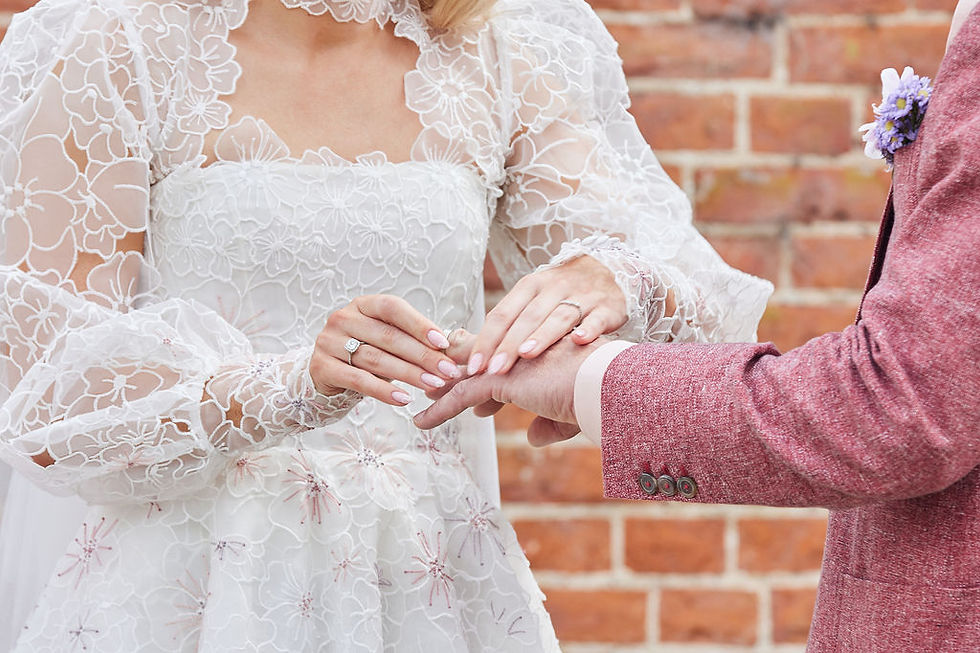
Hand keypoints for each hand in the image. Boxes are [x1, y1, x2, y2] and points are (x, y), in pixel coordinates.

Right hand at [310, 295, 467, 405]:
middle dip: (422, 355)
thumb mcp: (386, 340)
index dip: (418, 323)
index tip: (443, 342)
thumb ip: (411, 339)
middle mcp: (343, 318)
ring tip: (433, 385)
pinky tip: (404, 400)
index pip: (392, 307)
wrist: (326, 375)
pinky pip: (359, 380)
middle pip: (388, 337)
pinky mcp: (322, 367)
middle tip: (447, 371)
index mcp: (362, 304)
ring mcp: (329, 342)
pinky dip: (384, 391)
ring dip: (409, 374)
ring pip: (376, 359)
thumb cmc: (366, 354)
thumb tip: (450, 348)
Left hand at [415, 336, 604, 445]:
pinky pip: (460, 396)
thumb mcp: (570, 412)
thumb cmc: (599, 396)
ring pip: (466, 375)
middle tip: (435, 378)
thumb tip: (531, 438)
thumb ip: (550, 423)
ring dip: (442, 389)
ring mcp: (507, 362)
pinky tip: (421, 423)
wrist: (607, 386)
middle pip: (480, 358)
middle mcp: (519, 351)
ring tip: (423, 399)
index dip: (485, 366)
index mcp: (538, 351)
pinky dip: (439, 411)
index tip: (469, 372)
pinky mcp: (499, 379)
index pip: (504, 356)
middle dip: (457, 369)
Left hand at [466, 255, 626, 376]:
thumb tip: (474, 368)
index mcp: (528, 287)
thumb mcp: (532, 303)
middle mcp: (553, 288)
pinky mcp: (608, 307)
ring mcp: (582, 296)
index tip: (473, 367)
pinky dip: (589, 328)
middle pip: (527, 317)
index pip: (502, 314)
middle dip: (509, 345)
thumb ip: (507, 331)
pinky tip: (579, 340)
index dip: (486, 340)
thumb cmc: (560, 297)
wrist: (609, 270)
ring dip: (542, 335)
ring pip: (559, 316)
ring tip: (526, 355)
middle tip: (493, 370)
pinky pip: (597, 318)